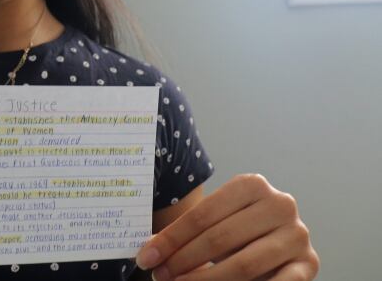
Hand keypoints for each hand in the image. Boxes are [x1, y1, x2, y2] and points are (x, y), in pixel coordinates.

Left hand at [135, 174, 318, 279]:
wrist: (276, 240)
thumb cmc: (237, 230)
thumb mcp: (214, 222)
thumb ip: (186, 233)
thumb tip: (148, 252)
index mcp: (252, 185)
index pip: (202, 215)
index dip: (171, 239)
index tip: (147, 258)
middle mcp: (280, 204)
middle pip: (219, 239)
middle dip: (184, 261)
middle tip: (160, 276)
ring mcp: (297, 234)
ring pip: (244, 264)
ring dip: (206, 280)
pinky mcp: (309, 263)